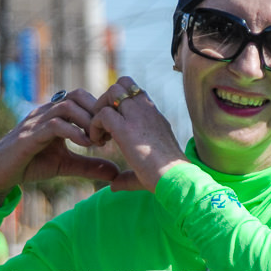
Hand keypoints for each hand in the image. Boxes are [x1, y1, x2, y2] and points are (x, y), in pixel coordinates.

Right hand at [0, 89, 120, 205]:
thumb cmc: (31, 165)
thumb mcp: (67, 165)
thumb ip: (90, 166)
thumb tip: (116, 172)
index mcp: (55, 115)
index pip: (82, 98)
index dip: (100, 111)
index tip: (111, 131)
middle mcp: (46, 112)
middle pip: (77, 95)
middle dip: (96, 112)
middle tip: (108, 133)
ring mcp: (36, 122)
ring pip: (67, 106)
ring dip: (87, 121)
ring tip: (98, 140)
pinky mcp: (29, 136)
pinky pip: (54, 125)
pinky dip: (73, 133)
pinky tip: (86, 145)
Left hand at [87, 77, 189, 192]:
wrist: (176, 178)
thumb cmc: (166, 178)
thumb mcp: (146, 171)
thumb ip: (127, 176)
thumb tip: (113, 186)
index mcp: (155, 117)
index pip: (135, 93)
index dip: (120, 103)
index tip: (114, 126)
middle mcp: (148, 111)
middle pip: (122, 84)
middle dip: (107, 100)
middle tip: (104, 125)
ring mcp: (138, 116)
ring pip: (112, 91)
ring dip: (100, 109)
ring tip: (100, 132)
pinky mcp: (126, 128)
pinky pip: (102, 114)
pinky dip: (94, 126)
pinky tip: (97, 143)